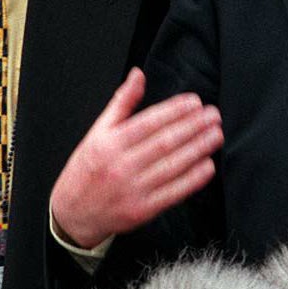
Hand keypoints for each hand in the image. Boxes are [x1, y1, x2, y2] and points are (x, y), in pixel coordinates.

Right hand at [50, 68, 222, 249]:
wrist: (72, 214)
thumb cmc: (87, 168)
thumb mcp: (97, 131)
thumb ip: (121, 102)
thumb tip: (138, 74)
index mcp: (109, 144)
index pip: (148, 122)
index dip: (174, 111)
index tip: (195, 102)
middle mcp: (120, 166)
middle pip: (164, 143)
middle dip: (193, 127)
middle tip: (213, 115)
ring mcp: (132, 190)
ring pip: (172, 166)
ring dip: (198, 149)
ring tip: (216, 135)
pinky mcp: (141, 211)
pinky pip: (173, 193)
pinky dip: (193, 179)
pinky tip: (208, 165)